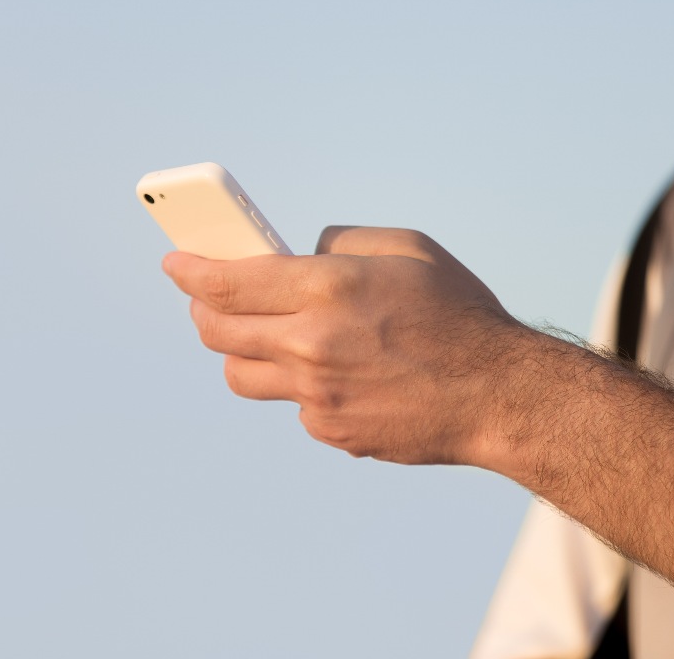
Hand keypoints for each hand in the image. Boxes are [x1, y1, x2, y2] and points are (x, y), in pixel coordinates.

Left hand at [163, 227, 526, 464]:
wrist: (499, 396)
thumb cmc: (458, 312)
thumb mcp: (404, 248)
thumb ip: (339, 242)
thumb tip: (297, 254)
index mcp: (326, 288)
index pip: (225, 282)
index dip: (189, 271)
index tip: (174, 263)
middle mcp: (311, 344)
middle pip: (217, 332)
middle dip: (202, 309)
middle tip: (206, 297)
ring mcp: (317, 396)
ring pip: (240, 375)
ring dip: (239, 350)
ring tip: (263, 334)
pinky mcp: (331, 430)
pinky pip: (291, 402)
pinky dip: (297, 382)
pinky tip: (333, 370)